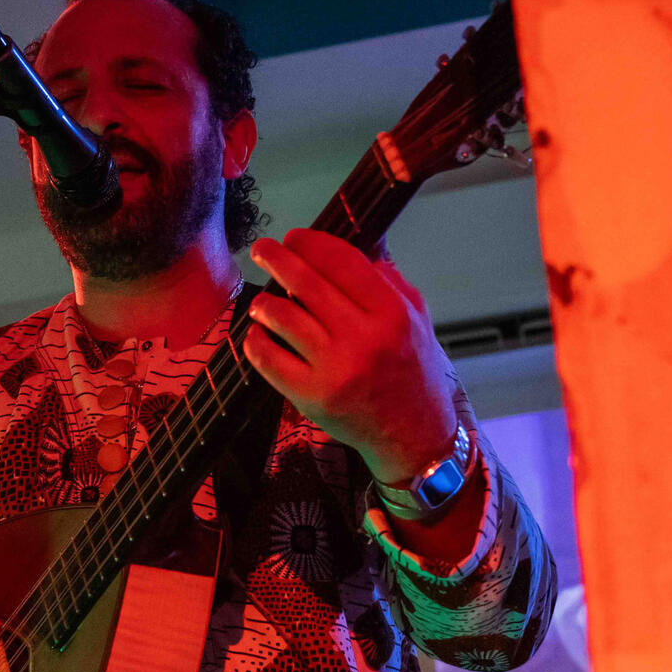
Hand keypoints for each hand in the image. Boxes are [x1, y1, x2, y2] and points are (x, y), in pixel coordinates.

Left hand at [244, 229, 457, 482]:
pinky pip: (268, 358)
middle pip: (306, 282)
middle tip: (261, 249)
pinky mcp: (311, 396)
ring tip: (262, 301)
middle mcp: (364, 338)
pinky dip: (255, 340)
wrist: (414, 435)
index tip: (294, 236)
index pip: (342, 261)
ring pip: (282, 316)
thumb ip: (387, 279)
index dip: (312, 242)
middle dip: (276, 257)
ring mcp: (335, 369)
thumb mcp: (416, 318)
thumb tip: (354, 242)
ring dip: (264, 302)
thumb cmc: (412, 369)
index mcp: (391, 312)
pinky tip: (257, 334)